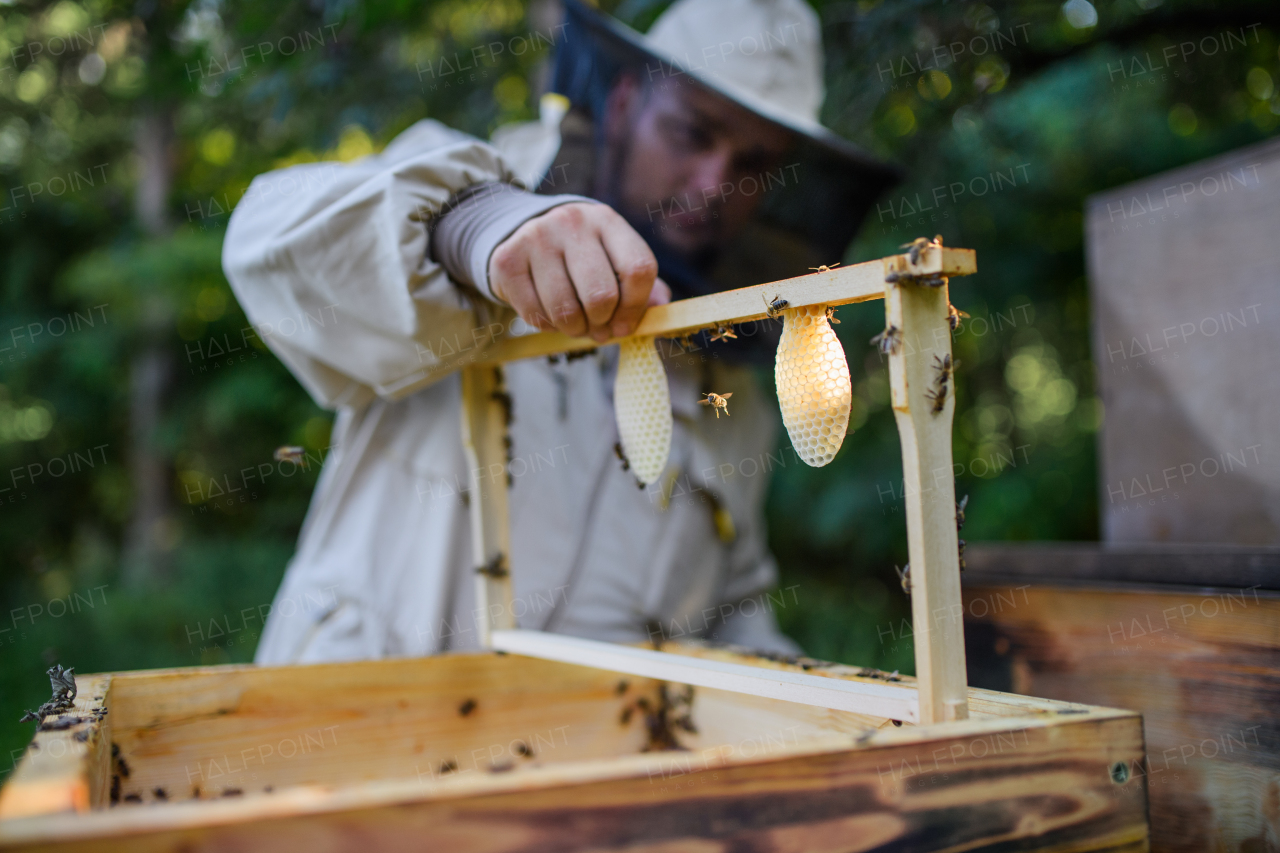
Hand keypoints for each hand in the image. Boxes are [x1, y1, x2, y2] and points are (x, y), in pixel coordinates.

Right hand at [488, 202, 669, 341]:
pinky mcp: (507, 259)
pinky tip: (551, 315)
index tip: (625, 325)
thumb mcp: (613, 258)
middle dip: (602, 324)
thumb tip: (661, 307)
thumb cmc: (580, 256)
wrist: (525, 232)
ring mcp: (537, 238)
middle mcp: (572, 222)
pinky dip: (547, 326)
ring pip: (566, 310)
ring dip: (574, 330)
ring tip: (575, 325)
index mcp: (607, 221)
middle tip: (597, 328)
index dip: (636, 308)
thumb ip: (641, 285)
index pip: (638, 269)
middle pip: (601, 295)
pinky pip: (535, 314)